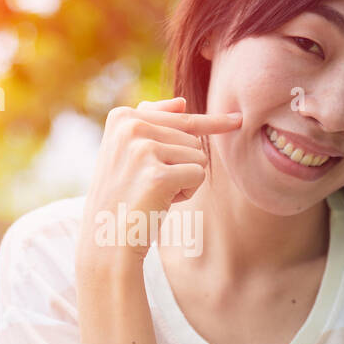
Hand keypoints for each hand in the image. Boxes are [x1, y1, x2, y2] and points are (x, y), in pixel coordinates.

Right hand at [78, 96, 241, 266]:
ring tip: (152, 193)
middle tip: (148, 184)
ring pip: (198, 155)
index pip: (181, 116)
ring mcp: (143, 149)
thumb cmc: (122, 197)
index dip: (212, 122)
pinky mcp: (158, 175)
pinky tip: (160, 202)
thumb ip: (153, 124)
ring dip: (184, 180)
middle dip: (180, 165)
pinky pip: (198, 174)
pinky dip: (186, 193)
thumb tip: (182, 102)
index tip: (238, 120)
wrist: (105, 241)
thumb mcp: (129, 153)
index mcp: (121, 116)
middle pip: (193, 137)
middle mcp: (130, 126)